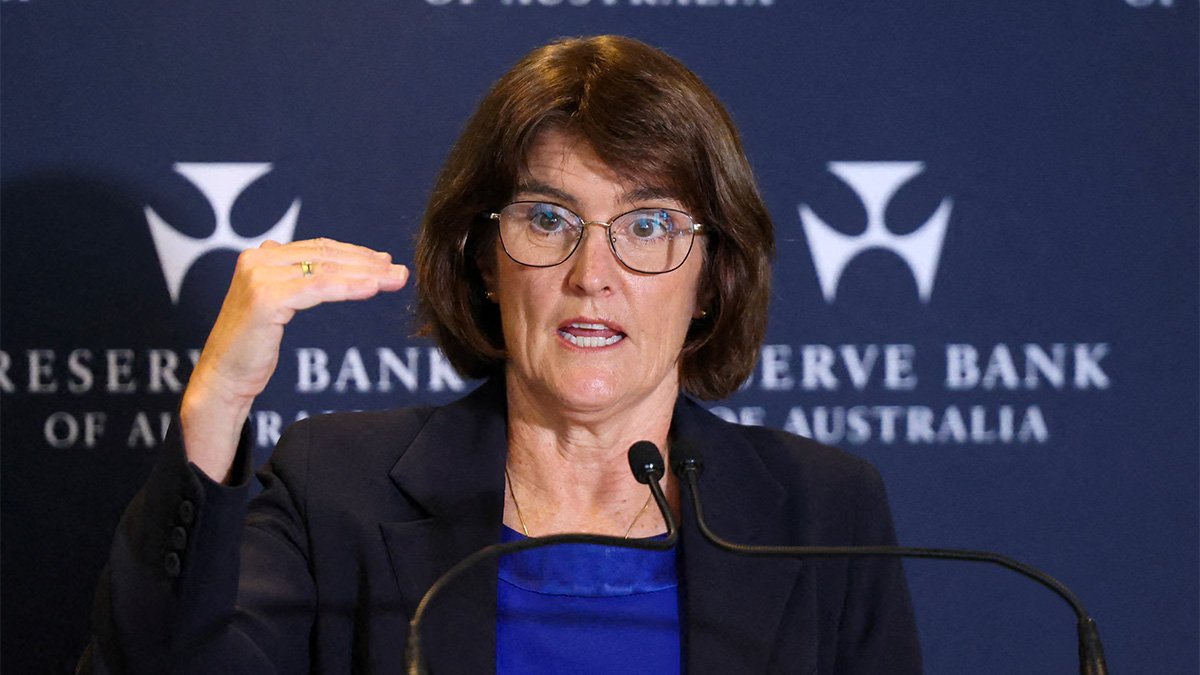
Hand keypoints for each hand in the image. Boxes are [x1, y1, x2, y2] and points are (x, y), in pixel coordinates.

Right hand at [181, 238, 408, 481]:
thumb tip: (336, 267)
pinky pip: (318, 289)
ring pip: (326, 270)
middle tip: (399, 271)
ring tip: (395, 280)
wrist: (223, 379)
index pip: (318, 249)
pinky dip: (349, 288)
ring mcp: (259, 276)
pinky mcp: (266, 298)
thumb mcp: (278, 305)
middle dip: (367, 263)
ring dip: (366, 275)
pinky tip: (372, 289)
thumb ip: (297, 281)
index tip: (385, 262)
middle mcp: (257, 258)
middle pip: (325, 256)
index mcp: (260, 256)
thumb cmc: (253, 348)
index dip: (355, 253)